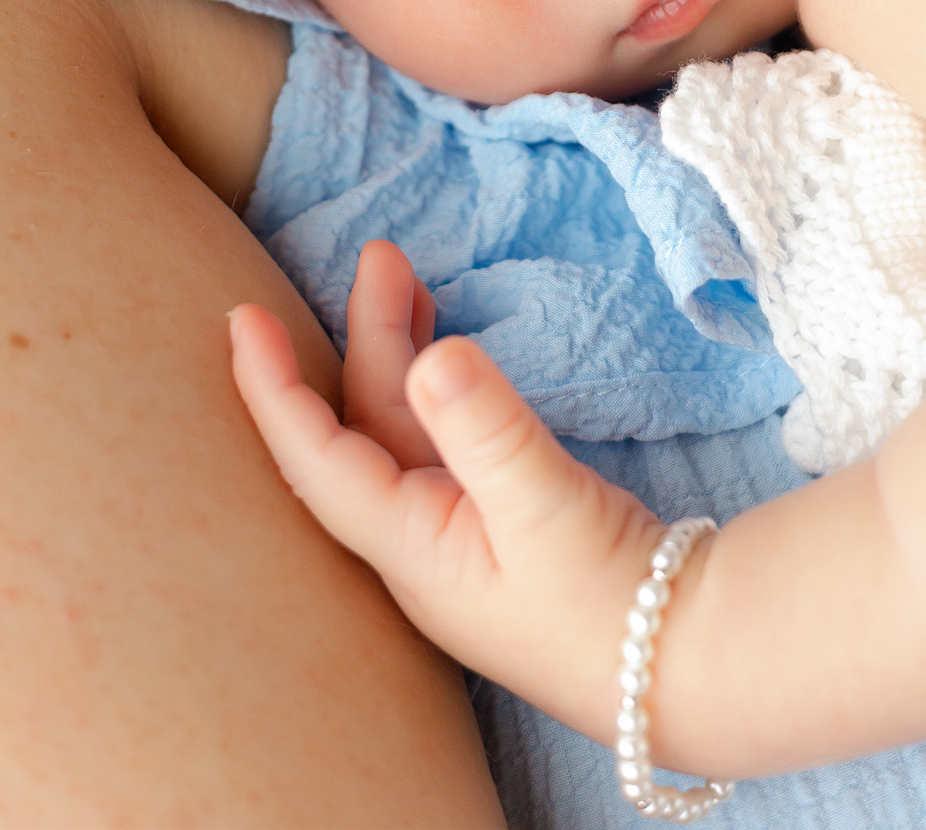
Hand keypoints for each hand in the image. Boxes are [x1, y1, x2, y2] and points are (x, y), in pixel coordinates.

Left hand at [230, 240, 663, 737]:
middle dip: (368, 335)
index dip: (273, 389)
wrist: (685, 671)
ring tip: (405, 280)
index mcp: (410, 547)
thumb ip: (488, 430)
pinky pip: (445, 442)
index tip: (240, 319)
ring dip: (402, 352)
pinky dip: (438, 388)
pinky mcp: (501, 528)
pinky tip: (446, 357)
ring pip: (407, 428)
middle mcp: (420, 543)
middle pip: (368, 425)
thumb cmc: (611, 604)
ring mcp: (460, 537)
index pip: (317, 458)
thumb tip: (433, 355)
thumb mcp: (548, 508)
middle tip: (382, 255)